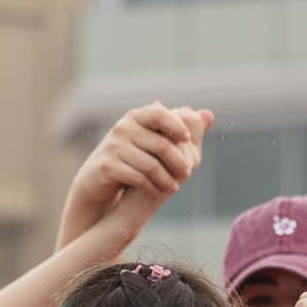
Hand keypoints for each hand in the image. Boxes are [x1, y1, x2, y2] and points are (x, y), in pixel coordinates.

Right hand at [64, 104, 208, 248]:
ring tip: (175, 188)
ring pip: (150, 165)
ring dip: (166, 179)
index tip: (187, 140)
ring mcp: (113, 147)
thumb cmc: (131, 157)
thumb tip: (209, 115)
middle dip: (177, 162)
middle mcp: (122, 128)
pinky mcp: (108, 166)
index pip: (160, 114)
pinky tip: (158, 192)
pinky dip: (151, 186)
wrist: (97, 178)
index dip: (176, 126)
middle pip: (160, 145)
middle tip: (188, 174)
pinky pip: (137, 177)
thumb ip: (181, 127)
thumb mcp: (153, 139)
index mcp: (135, 117)